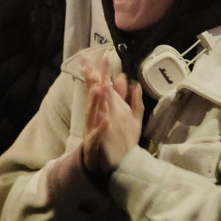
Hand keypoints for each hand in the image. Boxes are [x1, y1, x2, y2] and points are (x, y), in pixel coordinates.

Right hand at [81, 55, 142, 175]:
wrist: (105, 165)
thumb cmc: (114, 139)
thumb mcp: (125, 115)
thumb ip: (127, 98)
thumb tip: (127, 79)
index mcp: (104, 108)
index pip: (102, 87)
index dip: (103, 72)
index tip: (106, 55)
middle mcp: (96, 116)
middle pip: (94, 96)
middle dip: (94, 81)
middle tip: (92, 65)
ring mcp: (94, 129)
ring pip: (93, 112)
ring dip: (96, 101)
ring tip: (101, 88)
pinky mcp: (96, 143)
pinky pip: (98, 135)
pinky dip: (101, 128)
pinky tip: (105, 121)